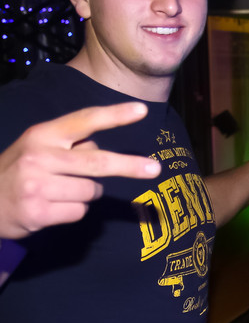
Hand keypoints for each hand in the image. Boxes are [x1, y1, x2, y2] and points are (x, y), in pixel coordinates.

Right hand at [0, 103, 160, 238]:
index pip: (83, 120)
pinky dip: (74, 211)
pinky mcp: (39, 212)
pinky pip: (80, 212)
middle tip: (155, 169)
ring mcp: (37, 186)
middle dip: (129, 166)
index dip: (114, 115)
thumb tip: (105, 151)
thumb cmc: (20, 172)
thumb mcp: (36, 148)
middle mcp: (39, 157)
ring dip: (87, 194)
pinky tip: (53, 207)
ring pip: (92, 191)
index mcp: (41, 135)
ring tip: (61, 192)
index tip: (141, 110)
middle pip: (97, 162)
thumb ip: (69, 145)